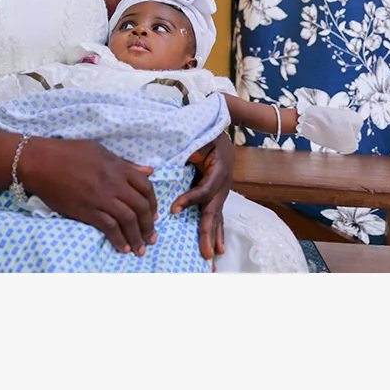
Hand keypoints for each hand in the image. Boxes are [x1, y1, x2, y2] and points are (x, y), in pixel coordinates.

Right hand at [16, 137, 158, 255]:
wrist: (40, 162)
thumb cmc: (68, 153)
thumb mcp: (100, 151)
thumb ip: (125, 164)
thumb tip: (148, 172)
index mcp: (118, 168)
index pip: (146, 188)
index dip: (153, 203)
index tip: (154, 215)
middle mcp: (113, 183)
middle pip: (141, 206)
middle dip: (149, 225)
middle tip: (151, 237)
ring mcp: (100, 198)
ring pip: (128, 220)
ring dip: (137, 237)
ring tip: (140, 249)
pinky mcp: (86, 211)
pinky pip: (109, 227)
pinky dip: (118, 239)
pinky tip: (123, 248)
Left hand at [173, 134, 233, 260]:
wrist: (220, 133)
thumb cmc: (206, 135)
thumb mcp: (198, 139)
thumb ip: (188, 151)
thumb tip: (167, 164)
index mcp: (218, 168)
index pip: (204, 189)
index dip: (191, 200)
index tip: (173, 209)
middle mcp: (222, 183)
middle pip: (214, 210)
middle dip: (209, 232)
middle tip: (205, 252)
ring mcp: (221, 191)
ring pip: (217, 217)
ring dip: (215, 237)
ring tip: (212, 255)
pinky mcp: (217, 196)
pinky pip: (216, 216)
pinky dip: (217, 232)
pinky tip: (217, 248)